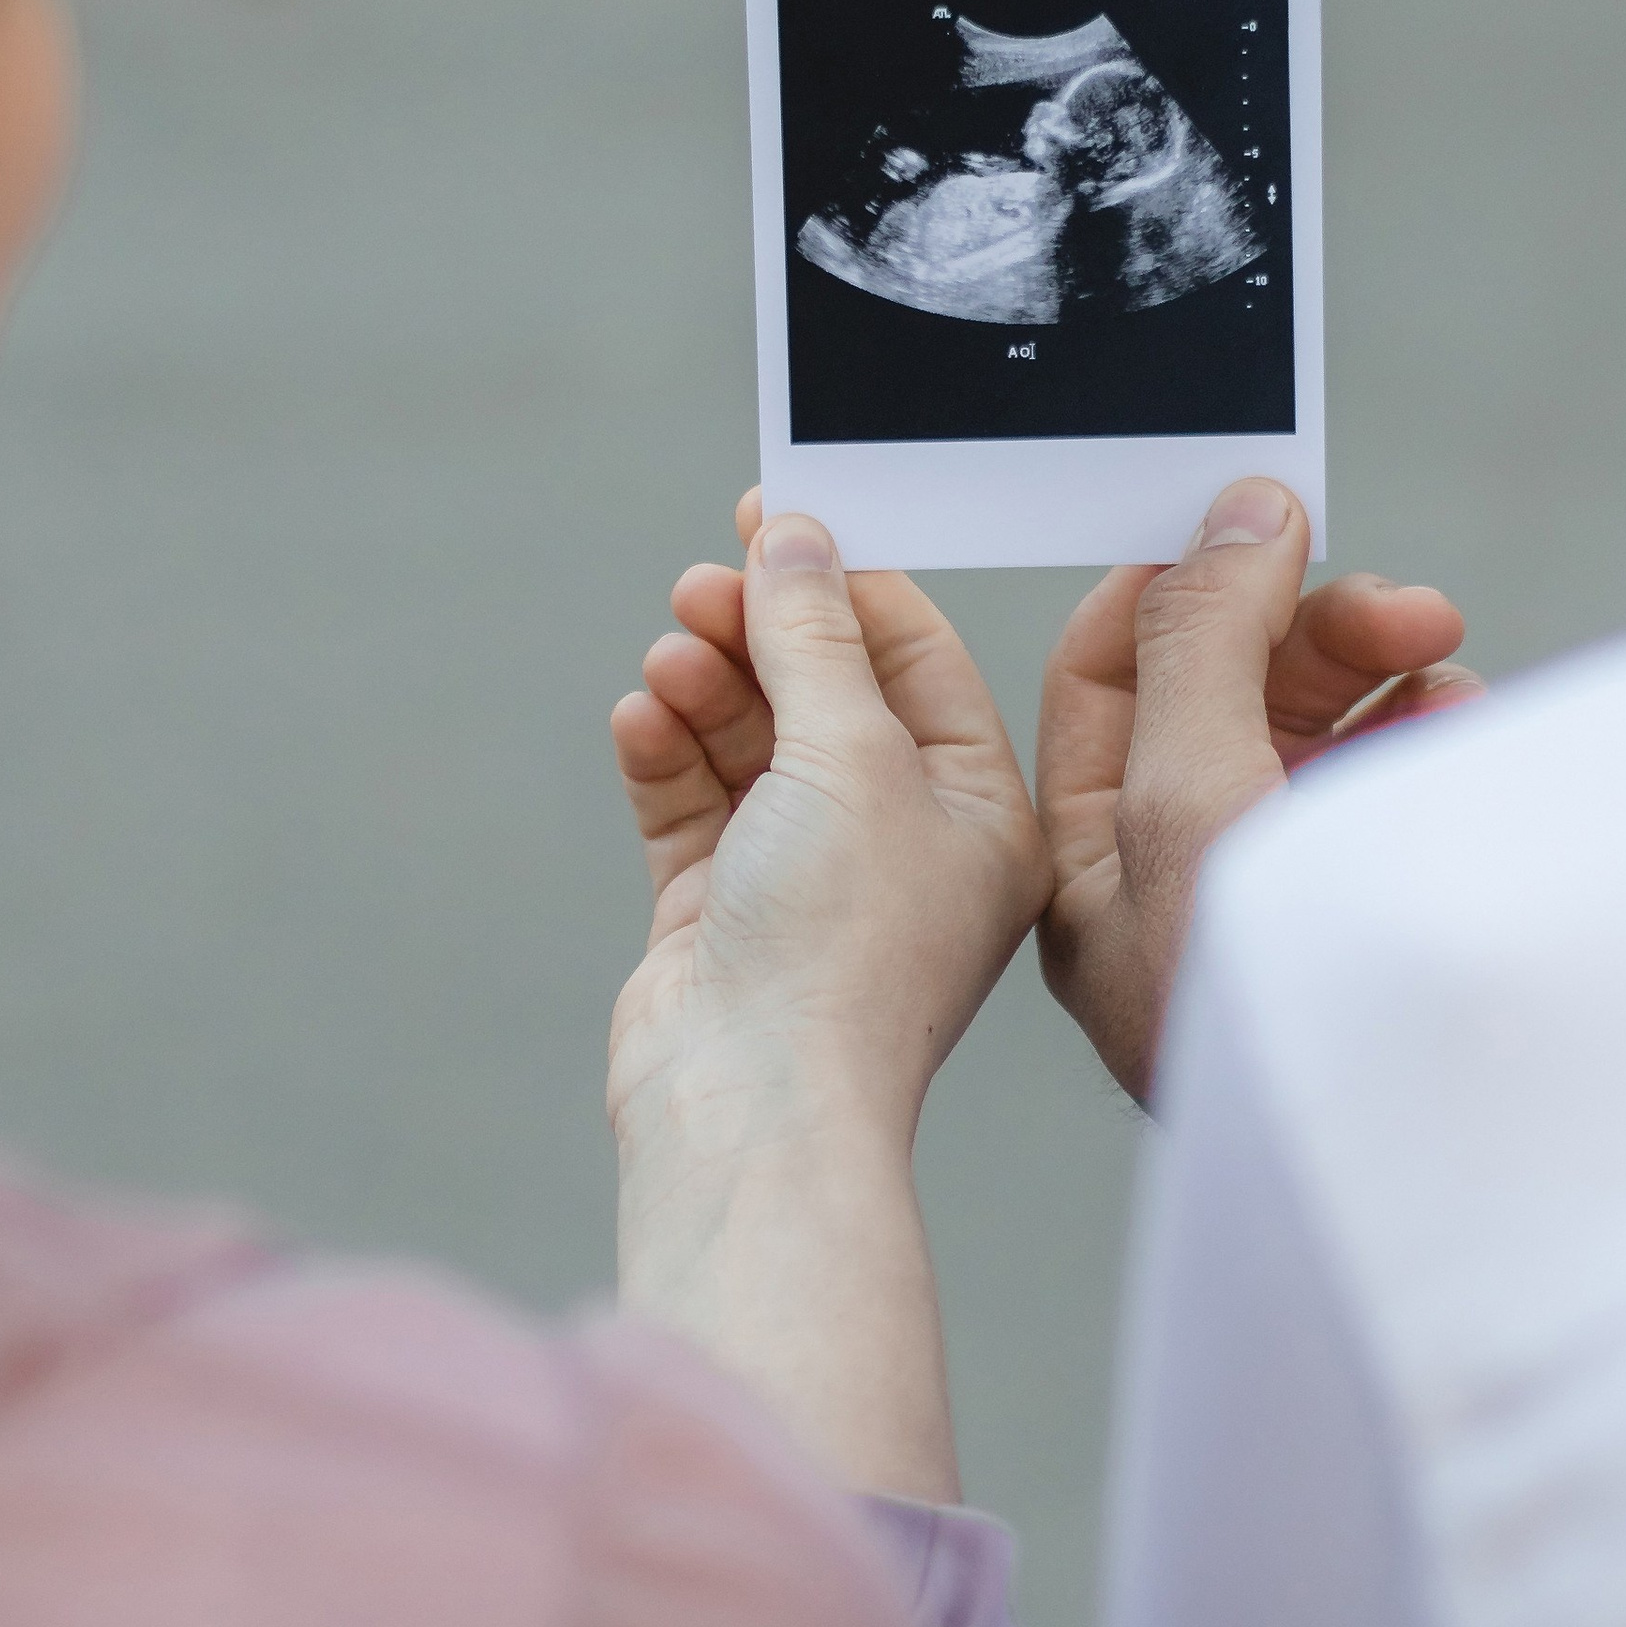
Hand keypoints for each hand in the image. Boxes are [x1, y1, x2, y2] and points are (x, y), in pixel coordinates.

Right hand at [607, 493, 1047, 1498]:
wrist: (752, 1107)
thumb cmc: (841, 945)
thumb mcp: (849, 754)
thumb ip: (815, 637)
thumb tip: (791, 539)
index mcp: (983, 815)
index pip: (918, 661)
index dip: (845, 582)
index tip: (776, 519)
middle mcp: (902, 847)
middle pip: (825, 695)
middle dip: (763, 631)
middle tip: (704, 581)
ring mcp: (806, 884)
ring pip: (751, 745)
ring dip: (710, 688)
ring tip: (670, 655)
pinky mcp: (721, 918)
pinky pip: (693, 806)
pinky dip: (668, 755)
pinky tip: (642, 717)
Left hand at [1038, 476, 1478, 1103]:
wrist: (1404, 1155)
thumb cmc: (1263, 1009)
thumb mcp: (1194, 795)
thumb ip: (1208, 643)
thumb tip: (1238, 516)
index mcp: (1090, 870)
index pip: (1104, 683)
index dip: (1171, 588)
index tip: (1254, 524)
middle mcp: (1179, 885)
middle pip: (1227, 692)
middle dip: (1310, 630)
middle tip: (1407, 606)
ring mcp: (1287, 901)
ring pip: (1321, 733)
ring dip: (1382, 675)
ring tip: (1443, 663)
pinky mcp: (1377, 916)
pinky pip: (1392, 791)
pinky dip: (1428, 736)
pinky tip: (1462, 720)